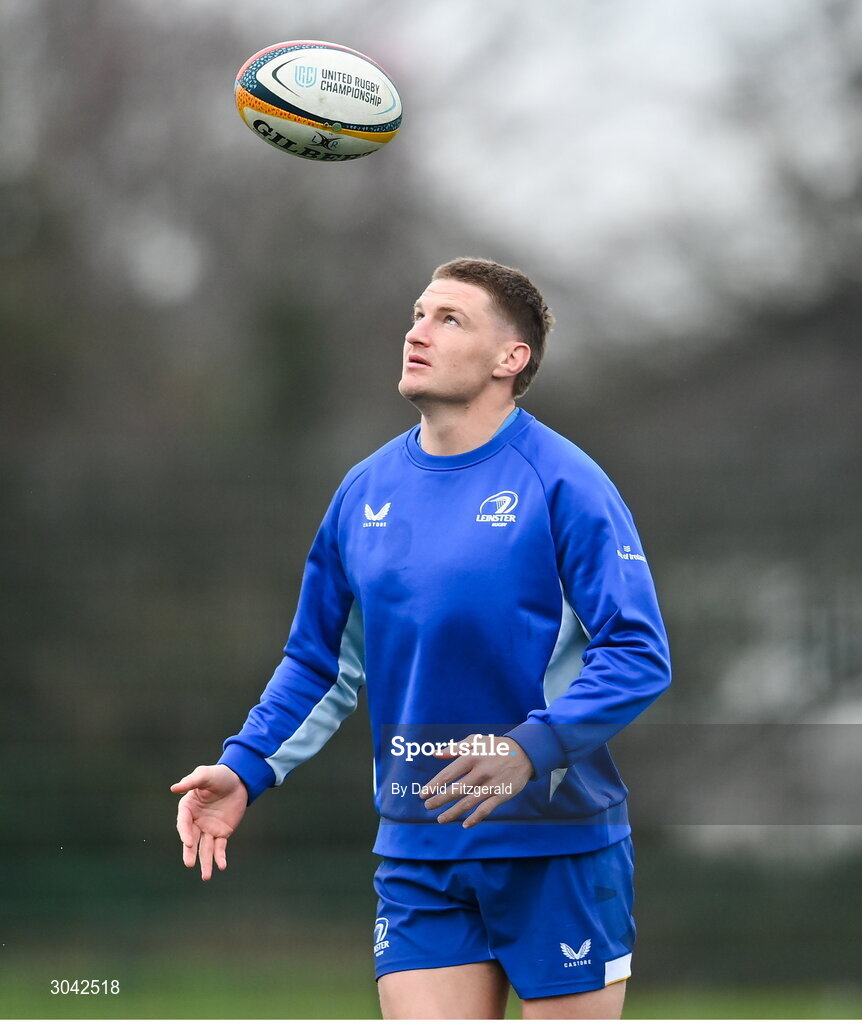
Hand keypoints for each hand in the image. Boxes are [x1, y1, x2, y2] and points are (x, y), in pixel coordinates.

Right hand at [170, 764, 247, 879]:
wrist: (238, 780)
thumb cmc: (218, 776)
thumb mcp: (205, 775)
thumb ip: (191, 781)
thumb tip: (174, 788)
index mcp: (188, 808)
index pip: (183, 823)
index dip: (185, 833)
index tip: (188, 842)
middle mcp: (196, 822)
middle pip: (191, 840)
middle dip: (190, 853)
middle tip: (189, 864)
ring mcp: (208, 829)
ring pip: (205, 848)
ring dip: (205, 862)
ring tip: (206, 876)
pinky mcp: (222, 833)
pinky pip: (220, 847)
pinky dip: (220, 857)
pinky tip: (222, 866)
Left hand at [421, 734, 533, 827]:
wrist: (525, 753)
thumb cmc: (495, 746)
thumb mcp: (476, 741)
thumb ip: (455, 748)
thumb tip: (435, 754)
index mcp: (472, 757)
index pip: (448, 774)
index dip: (433, 785)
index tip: (423, 794)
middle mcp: (480, 772)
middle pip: (455, 790)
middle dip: (439, 800)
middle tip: (428, 806)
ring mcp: (491, 785)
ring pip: (468, 803)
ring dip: (453, 813)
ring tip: (440, 819)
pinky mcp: (502, 795)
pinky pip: (486, 810)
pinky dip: (475, 819)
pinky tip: (465, 824)